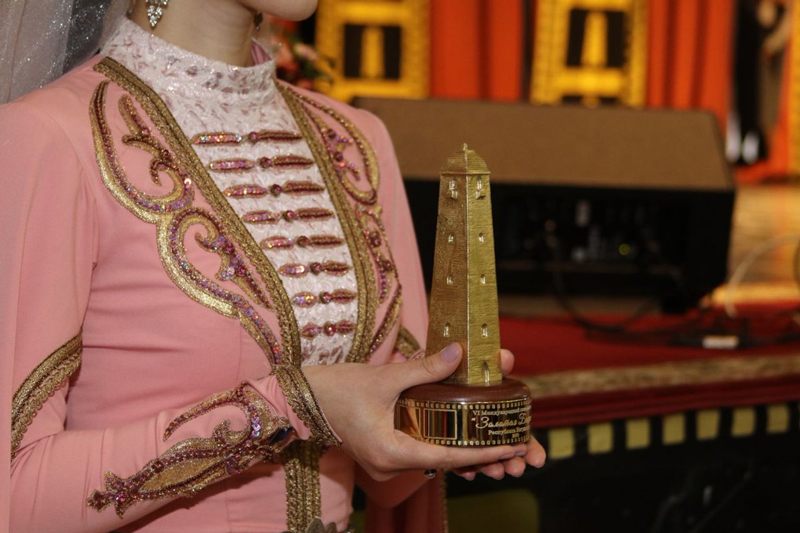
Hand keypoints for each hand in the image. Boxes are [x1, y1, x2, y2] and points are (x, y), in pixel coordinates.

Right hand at [303, 343, 535, 480]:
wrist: (301, 398)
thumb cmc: (336, 389)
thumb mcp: (384, 377)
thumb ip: (425, 368)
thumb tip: (460, 353)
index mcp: (390, 453)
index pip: (447, 458)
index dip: (483, 453)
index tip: (512, 448)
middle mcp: (390, 466)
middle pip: (445, 462)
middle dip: (481, 454)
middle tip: (516, 444)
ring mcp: (386, 463)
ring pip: (434, 459)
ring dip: (464, 449)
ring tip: (500, 442)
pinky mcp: (384, 454)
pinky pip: (421, 453)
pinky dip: (444, 444)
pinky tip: (466, 435)